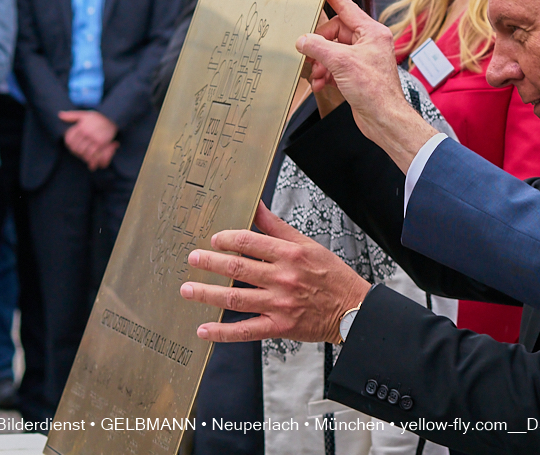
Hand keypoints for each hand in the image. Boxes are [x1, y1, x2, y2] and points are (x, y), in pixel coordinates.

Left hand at [60, 110, 117, 169]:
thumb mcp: (85, 114)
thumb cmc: (98, 118)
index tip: (73, 148)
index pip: (69, 140)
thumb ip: (72, 115)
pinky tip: (92, 165)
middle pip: (76, 148)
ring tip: (86, 158)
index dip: (69, 146)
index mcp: (80, 126)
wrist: (114, 119)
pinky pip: (93, 154)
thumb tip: (60, 115)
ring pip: (83, 152)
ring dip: (84, 158)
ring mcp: (94, 138)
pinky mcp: (102, 143)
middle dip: (77, 153)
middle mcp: (86, 131)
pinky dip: (92, 161)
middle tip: (80, 155)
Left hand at [181, 202, 370, 344]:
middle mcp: (283, 278)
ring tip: (188, 289)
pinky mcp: (279, 327)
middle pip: (237, 268)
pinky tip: (204, 329)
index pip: (250, 242)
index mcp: (290, 254)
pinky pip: (245, 331)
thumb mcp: (307, 244)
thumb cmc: (331, 275)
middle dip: (210, 263)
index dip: (227, 239)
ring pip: (235, 298)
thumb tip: (256, 206)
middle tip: (193, 260)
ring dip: (207, 294)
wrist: (352, 308)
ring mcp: (279, 304)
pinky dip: (222, 332)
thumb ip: (277, 227)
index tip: (214, 240)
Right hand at [296, 0, 434, 170]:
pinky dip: (326, 73)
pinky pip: (336, 66)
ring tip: (316, 74)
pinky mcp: (357, 74)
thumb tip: (302, 40)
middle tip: (309, 54)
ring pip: (334, 51)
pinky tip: (320, 83)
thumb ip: (318, 47)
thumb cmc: (374, 90)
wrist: (384, 119)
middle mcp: (369, 42)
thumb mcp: (341, 63)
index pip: (347, 8)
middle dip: (320, 45)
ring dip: (321, 62)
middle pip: (335, 32)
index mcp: (371, 32)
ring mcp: (363, 58)